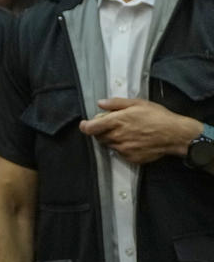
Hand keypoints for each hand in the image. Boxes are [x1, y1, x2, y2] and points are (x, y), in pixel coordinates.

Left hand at [78, 98, 202, 163]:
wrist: (175, 135)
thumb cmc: (158, 116)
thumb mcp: (137, 103)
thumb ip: (116, 103)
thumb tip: (100, 103)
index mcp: (117, 121)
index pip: (90, 128)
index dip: (85, 126)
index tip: (85, 124)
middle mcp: (117, 137)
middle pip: (98, 137)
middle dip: (101, 131)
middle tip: (112, 125)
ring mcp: (124, 149)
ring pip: (109, 145)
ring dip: (112, 139)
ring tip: (126, 132)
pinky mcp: (131, 158)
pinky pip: (119, 153)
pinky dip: (122, 147)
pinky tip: (133, 141)